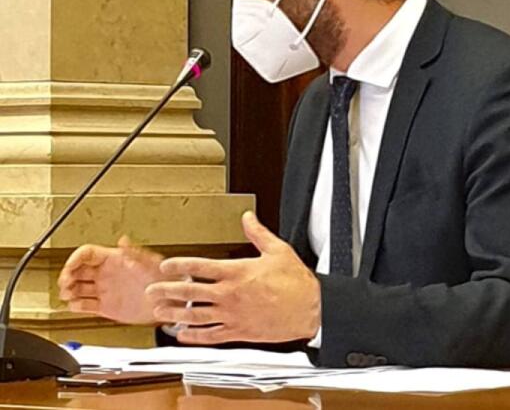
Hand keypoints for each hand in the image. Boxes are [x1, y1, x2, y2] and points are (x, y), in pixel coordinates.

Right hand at [58, 236, 164, 324]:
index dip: (75, 258)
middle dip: (67, 275)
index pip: (87, 254)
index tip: (69, 267)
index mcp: (114, 259)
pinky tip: (74, 306)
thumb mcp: (151, 261)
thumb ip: (135, 252)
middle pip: (77, 270)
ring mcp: (105, 290)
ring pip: (78, 288)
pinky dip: (76, 306)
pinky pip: (85, 306)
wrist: (168, 301)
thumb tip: (123, 240)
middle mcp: (107, 273)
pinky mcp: (106, 306)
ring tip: (67, 295)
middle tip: (64, 283)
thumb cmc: (163, 277)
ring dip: (68, 290)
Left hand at [146, 211, 320, 344]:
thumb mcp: (277, 250)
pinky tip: (183, 336)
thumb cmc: (295, 282)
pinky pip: (211, 337)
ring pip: (196, 316)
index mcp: (237, 272)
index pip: (200, 267)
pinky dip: (194, 337)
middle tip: (153, 291)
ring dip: (175, 314)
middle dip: (169, 290)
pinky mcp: (239, 332)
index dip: (179, 265)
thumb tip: (247, 217)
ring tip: (160, 313)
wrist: (310, 310)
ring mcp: (233, 315)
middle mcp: (230, 295)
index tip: (166, 265)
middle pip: (191, 292)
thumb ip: (257, 233)